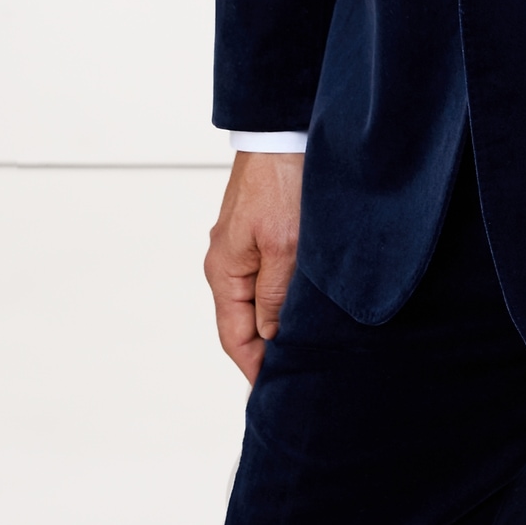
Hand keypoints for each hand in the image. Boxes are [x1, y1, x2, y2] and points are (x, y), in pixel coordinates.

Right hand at [203, 151, 304, 383]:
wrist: (283, 131)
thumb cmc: (281, 182)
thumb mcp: (284, 246)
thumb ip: (275, 295)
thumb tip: (269, 337)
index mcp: (224, 270)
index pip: (234, 337)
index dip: (254, 367)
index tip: (273, 392)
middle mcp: (225, 261)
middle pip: (241, 320)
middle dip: (264, 349)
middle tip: (294, 375)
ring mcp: (239, 246)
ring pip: (254, 298)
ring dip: (273, 321)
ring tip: (301, 346)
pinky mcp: (255, 231)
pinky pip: (262, 276)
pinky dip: (278, 296)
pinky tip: (298, 304)